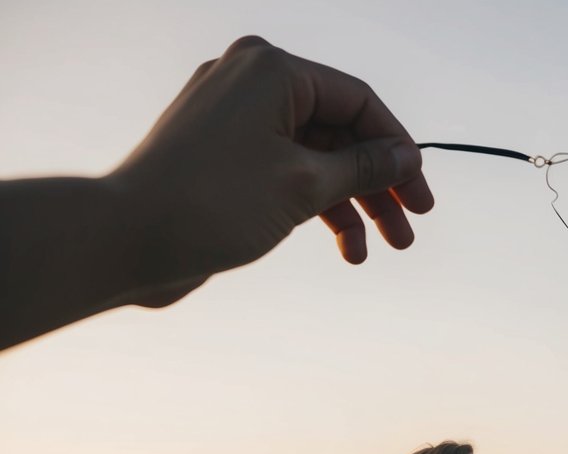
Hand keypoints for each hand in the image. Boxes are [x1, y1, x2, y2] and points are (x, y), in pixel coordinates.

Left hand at [111, 35, 433, 307]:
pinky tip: (344, 248)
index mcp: (272, 70)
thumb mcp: (306, 184)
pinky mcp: (225, 156)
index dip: (398, 150)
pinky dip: (317, 207)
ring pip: (317, 158)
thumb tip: (408, 157)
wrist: (127, 239)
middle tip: (410, 228)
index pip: (359, 102)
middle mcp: (253, 83)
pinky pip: (288, 173)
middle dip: (378, 185)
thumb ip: (365, 167)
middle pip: (341, 132)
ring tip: (378, 249)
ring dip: (352, 205)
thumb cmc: (210, 203)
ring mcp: (236, 120)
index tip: (422, 195)